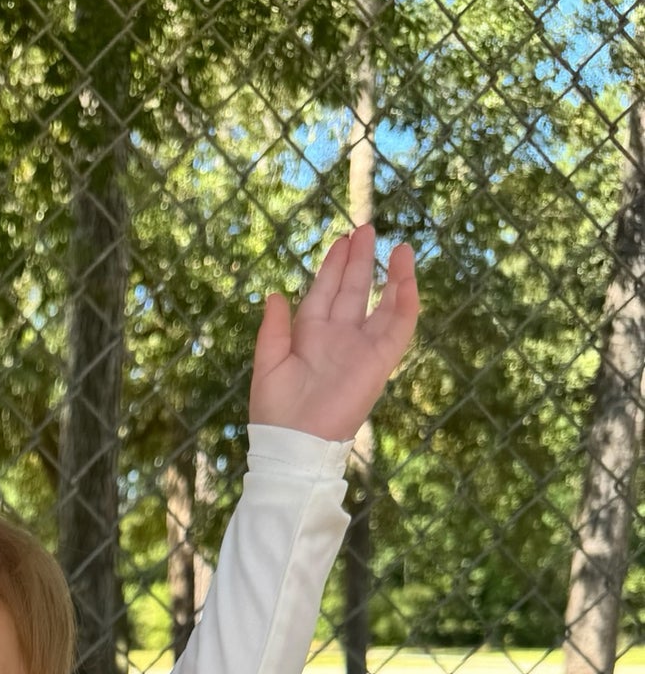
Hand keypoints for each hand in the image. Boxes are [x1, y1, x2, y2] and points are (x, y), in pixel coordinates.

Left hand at [249, 225, 417, 442]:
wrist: (296, 443)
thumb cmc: (276, 410)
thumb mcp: (267, 364)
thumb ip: (273, 329)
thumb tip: (274, 294)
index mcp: (309, 337)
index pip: (324, 293)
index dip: (332, 267)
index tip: (341, 241)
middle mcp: (337, 338)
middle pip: (353, 291)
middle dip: (359, 261)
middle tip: (366, 230)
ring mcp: (361, 347)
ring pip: (380, 303)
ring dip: (388, 275)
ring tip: (397, 246)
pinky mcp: (379, 360)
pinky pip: (398, 325)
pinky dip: (404, 299)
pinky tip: (406, 273)